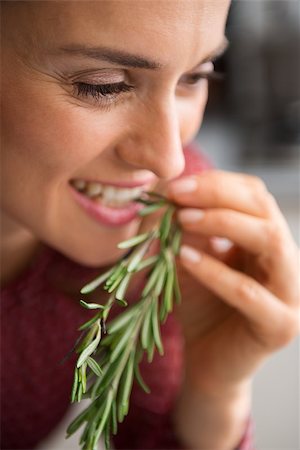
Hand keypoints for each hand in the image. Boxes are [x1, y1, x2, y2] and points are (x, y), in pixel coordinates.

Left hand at [167, 170, 298, 393]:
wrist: (206, 361)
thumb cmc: (200, 306)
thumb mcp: (189, 259)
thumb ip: (185, 230)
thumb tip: (170, 195)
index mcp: (267, 239)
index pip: (254, 194)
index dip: (216, 183)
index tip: (176, 185)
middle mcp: (285, 260)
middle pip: (264, 210)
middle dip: (218, 195)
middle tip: (176, 194)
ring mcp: (289, 293)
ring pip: (269, 240)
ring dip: (223, 222)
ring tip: (183, 219)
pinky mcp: (279, 325)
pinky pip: (248, 292)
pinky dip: (215, 271)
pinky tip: (184, 258)